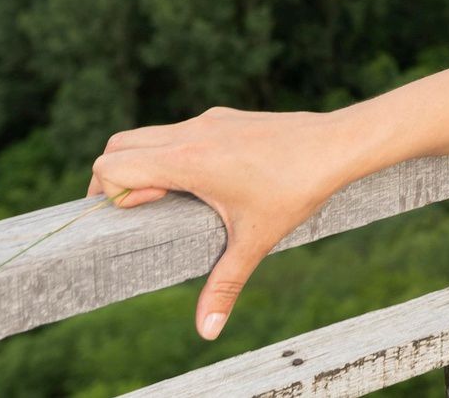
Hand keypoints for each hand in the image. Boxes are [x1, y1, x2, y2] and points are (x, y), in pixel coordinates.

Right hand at [88, 106, 354, 340]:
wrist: (337, 144)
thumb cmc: (296, 188)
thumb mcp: (255, 240)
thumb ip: (224, 284)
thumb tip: (207, 330)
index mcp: (187, 159)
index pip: (112, 165)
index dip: (110, 194)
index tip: (141, 215)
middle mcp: (190, 133)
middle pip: (120, 145)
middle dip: (115, 178)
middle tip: (142, 210)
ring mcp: (208, 121)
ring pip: (149, 135)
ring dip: (146, 164)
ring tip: (173, 199)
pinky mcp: (225, 118)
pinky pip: (180, 131)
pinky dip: (172, 154)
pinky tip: (205, 182)